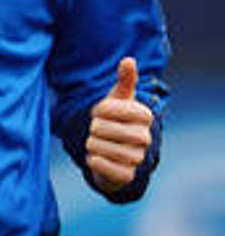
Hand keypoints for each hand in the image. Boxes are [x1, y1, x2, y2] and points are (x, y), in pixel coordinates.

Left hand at [86, 57, 153, 192]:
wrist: (115, 154)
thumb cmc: (115, 120)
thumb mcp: (118, 99)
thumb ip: (125, 81)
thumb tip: (128, 60)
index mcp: (144, 116)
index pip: (110, 107)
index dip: (99, 109)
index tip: (99, 111)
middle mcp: (145, 137)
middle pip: (102, 128)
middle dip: (93, 128)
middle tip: (96, 130)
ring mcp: (138, 158)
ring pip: (100, 147)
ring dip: (91, 144)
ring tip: (96, 142)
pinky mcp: (127, 176)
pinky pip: (101, 166)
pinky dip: (93, 161)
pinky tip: (96, 157)